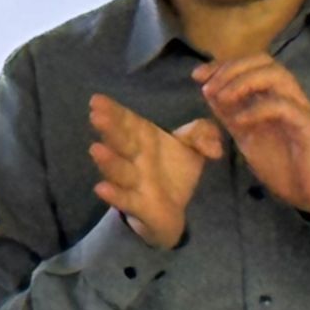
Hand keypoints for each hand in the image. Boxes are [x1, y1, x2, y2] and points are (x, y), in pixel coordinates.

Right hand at [88, 95, 224, 249]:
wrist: (173, 210)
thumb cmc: (175, 170)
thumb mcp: (193, 148)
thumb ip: (202, 136)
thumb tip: (213, 145)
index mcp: (144, 139)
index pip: (127, 121)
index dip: (113, 111)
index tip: (97, 100)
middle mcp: (134, 158)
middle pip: (120, 142)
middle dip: (109, 129)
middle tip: (96, 116)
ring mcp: (133, 182)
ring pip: (119, 170)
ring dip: (108, 161)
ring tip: (95, 150)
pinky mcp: (138, 205)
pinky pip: (125, 199)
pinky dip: (114, 195)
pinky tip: (101, 188)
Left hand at [193, 55, 309, 213]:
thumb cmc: (285, 167)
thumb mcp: (247, 137)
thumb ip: (230, 114)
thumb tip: (208, 91)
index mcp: (273, 96)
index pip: (250, 64)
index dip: (222, 64)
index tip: (197, 75)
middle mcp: (289, 97)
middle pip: (264, 60)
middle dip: (231, 67)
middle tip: (208, 86)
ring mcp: (301, 109)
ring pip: (277, 75)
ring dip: (244, 81)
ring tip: (222, 98)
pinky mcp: (308, 126)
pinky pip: (284, 106)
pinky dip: (257, 109)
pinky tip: (239, 122)